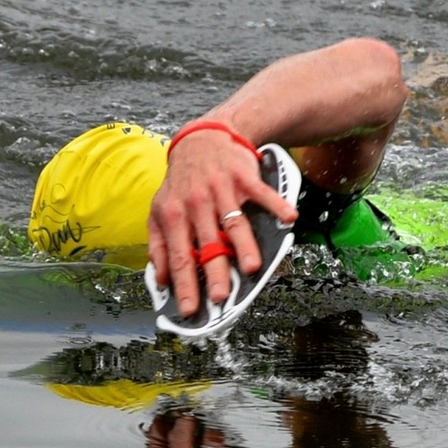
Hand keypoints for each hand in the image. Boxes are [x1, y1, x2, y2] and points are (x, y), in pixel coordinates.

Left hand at [147, 129, 297, 317]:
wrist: (202, 138)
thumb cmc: (183, 181)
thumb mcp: (160, 210)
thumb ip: (158, 245)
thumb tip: (160, 279)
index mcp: (174, 216)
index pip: (179, 257)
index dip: (184, 285)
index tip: (189, 309)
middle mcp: (196, 204)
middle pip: (207, 245)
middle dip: (214, 273)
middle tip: (220, 297)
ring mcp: (221, 190)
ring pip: (234, 223)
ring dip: (244, 246)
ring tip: (250, 268)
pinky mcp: (243, 177)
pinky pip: (262, 194)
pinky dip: (276, 204)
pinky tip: (289, 217)